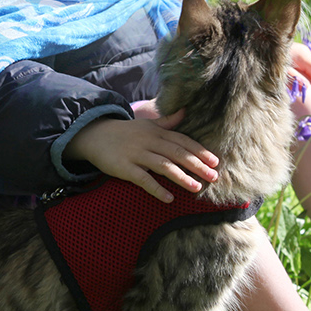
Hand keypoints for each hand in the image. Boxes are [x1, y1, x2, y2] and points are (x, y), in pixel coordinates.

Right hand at [66, 110, 218, 202]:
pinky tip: (169, 198)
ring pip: (163, 166)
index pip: (182, 141)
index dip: (199, 151)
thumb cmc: (126, 133)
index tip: (215, 161)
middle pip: (177, 153)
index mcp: (157, 132)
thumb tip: (185, 111)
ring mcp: (137, 154)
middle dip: (197, 165)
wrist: (95, 136)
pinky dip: (156, 189)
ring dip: (181, 177)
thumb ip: (167, 122)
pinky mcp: (124, 168)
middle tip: (214, 177)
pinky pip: (143, 179)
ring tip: (196, 188)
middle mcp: (149, 141)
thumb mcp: (147, 125)